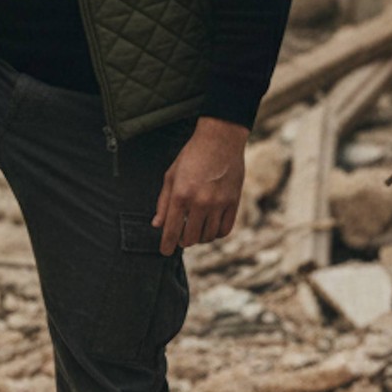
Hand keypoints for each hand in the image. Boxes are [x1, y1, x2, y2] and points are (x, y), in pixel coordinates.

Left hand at [152, 117, 248, 252]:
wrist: (220, 140)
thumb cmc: (191, 156)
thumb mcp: (171, 176)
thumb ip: (163, 202)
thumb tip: (157, 225)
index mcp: (181, 195)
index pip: (172, 231)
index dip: (167, 245)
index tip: (165, 251)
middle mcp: (200, 203)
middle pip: (190, 238)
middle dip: (183, 241)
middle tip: (181, 238)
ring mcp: (219, 204)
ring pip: (208, 236)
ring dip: (200, 237)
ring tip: (195, 230)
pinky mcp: (234, 202)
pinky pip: (225, 229)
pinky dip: (216, 233)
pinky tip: (210, 228)